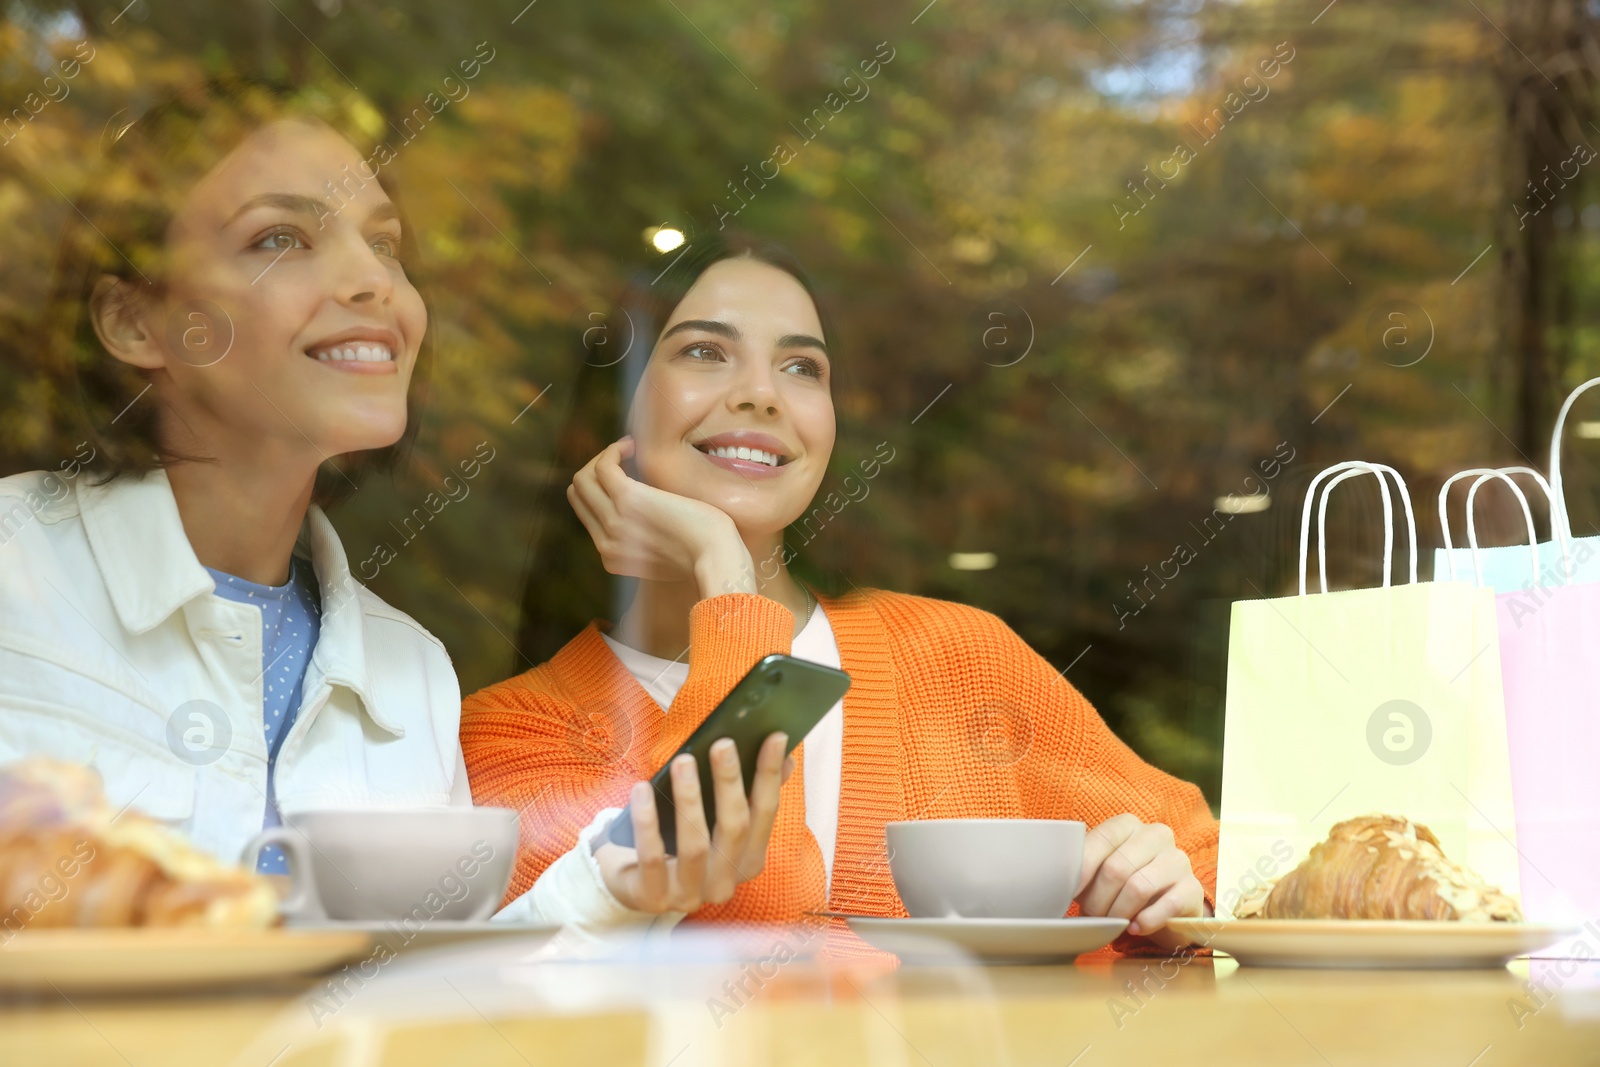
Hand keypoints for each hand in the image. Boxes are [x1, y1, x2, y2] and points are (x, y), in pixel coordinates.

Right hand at [568, 437, 755, 596]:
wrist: (717, 558)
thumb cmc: (705, 554)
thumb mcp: (668, 557)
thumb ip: (648, 544)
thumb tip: (649, 519)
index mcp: (611, 557)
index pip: (587, 516)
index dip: (601, 490)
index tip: (625, 476)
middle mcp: (605, 543)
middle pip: (578, 495)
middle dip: (596, 471)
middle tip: (624, 459)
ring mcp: (614, 522)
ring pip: (583, 479)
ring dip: (604, 457)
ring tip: (628, 448)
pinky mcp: (628, 499)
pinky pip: (602, 466)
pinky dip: (613, 450)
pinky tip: (632, 445)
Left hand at [594, 733, 793, 913]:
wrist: (630, 881)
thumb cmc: (676, 839)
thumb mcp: (711, 818)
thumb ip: (747, 792)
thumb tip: (784, 756)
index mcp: (747, 860)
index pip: (765, 813)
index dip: (770, 775)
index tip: (774, 738)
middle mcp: (725, 882)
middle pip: (735, 828)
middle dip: (730, 783)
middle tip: (722, 744)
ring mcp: (690, 894)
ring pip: (697, 846)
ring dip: (690, 799)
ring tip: (683, 761)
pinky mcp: (653, 898)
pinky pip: (653, 857)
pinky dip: (648, 821)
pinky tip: (642, 789)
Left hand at [1075, 813, 1205, 948]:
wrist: (1167, 910)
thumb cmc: (1124, 887)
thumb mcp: (1101, 873)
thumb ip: (1082, 870)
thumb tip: (1055, 883)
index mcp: (1128, 824)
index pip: (1101, 839)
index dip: (1082, 869)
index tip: (1068, 893)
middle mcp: (1156, 835)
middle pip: (1117, 867)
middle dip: (1098, 899)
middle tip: (1091, 917)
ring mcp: (1178, 860)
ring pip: (1138, 887)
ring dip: (1119, 912)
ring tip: (1112, 924)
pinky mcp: (1192, 888)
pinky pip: (1167, 905)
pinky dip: (1146, 921)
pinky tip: (1135, 928)